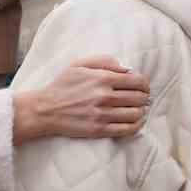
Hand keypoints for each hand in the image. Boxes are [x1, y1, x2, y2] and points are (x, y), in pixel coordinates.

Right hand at [13, 57, 149, 143]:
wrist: (45, 110)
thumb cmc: (63, 85)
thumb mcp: (79, 64)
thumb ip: (104, 61)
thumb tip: (126, 68)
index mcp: (102, 78)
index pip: (137, 81)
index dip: (145, 84)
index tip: (143, 86)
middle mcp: (104, 96)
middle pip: (139, 98)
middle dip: (144, 97)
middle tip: (142, 98)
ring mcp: (102, 115)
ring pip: (136, 114)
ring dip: (141, 111)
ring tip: (139, 109)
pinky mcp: (99, 130)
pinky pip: (127, 129)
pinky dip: (137, 125)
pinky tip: (136, 121)